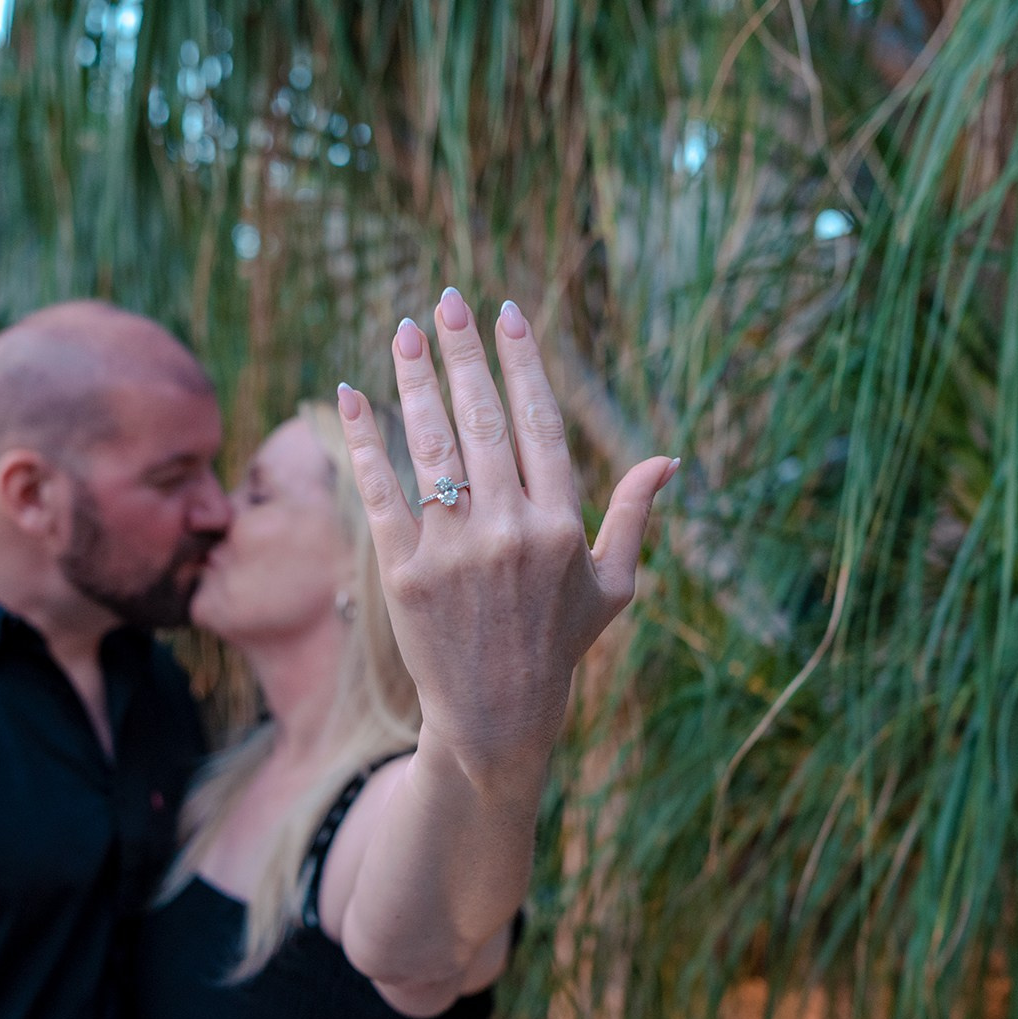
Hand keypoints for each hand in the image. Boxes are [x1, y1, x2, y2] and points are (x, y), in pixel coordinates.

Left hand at [336, 291, 676, 786]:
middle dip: (465, 352)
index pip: (540, 423)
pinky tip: (350, 394)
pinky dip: (362, 440)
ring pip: (431, 445)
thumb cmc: (558, 646)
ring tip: (406, 330)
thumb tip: (667, 458)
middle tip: (449, 300)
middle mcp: (510, 531)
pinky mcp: (403, 573)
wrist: (496, 718)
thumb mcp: (612, 585)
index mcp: (562, 526)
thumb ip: (633, 516)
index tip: (507, 314)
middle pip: (483, 419)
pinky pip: (380, 490)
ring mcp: (453, 551)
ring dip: (415, 379)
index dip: (522, 363)